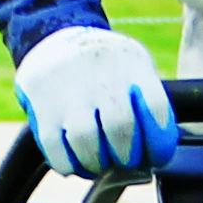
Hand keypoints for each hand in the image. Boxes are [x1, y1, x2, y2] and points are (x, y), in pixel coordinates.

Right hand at [12, 25, 179, 176]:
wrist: (56, 38)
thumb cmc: (107, 68)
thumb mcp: (135, 67)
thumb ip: (147, 103)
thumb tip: (153, 155)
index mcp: (132, 66)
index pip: (154, 107)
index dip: (159, 141)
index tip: (155, 157)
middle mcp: (101, 76)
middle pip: (120, 126)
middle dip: (126, 155)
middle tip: (125, 160)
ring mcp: (68, 91)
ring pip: (85, 140)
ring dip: (96, 162)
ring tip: (99, 163)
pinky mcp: (43, 106)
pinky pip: (55, 148)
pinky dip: (68, 164)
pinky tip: (75, 162)